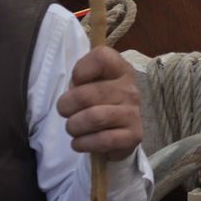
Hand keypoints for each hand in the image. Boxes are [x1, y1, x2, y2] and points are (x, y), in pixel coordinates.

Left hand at [58, 46, 142, 161]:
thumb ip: (79, 80)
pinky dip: (84, 143)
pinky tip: (80, 142)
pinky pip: (103, 140)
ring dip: (74, 126)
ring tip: (73, 128)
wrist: (118, 131)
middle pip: (87, 93)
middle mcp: (130, 89)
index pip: (101, 58)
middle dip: (66, 106)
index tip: (76, 82)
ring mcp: (134, 113)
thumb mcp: (89, 83)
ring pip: (94, 118)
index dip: (81, 69)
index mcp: (120, 69)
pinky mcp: (134, 136)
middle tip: (65, 112)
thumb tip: (73, 92)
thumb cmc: (98, 102)